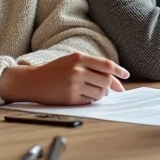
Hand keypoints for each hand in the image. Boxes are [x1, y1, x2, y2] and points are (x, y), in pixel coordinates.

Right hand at [1, 53, 129, 104]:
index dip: (119, 71)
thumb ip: (91, 66)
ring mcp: (74, 85)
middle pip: (106, 81)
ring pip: (100, 93)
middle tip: (112, 89)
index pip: (106, 65)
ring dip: (101, 94)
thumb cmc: (54, 70)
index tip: (126, 75)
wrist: (33, 81)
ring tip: (93, 91)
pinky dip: (91, 100)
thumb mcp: (71, 61)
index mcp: (78, 58)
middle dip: (111, 86)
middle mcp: (77, 70)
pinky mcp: (70, 98)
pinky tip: (84, 95)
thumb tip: (112, 80)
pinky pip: (89, 101)